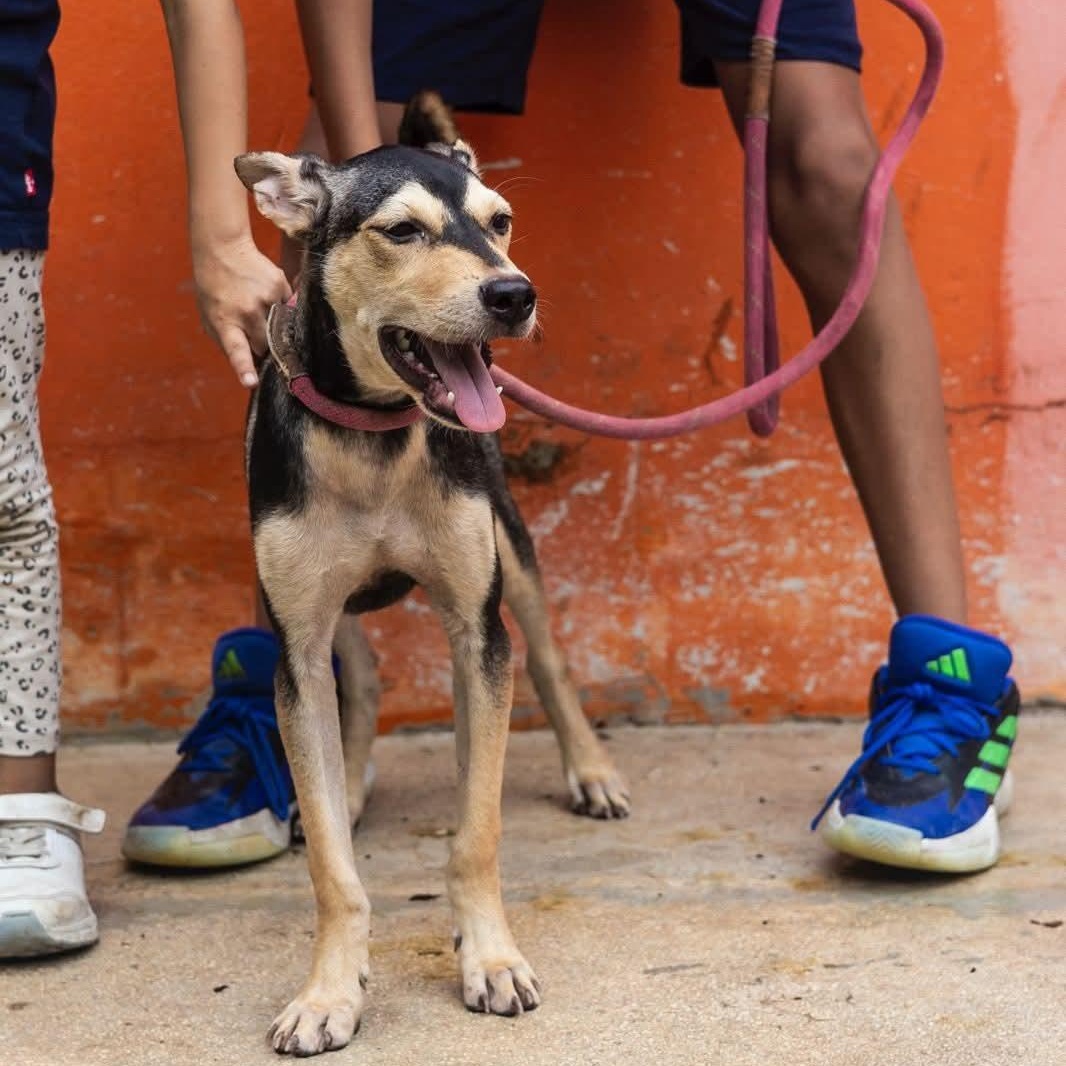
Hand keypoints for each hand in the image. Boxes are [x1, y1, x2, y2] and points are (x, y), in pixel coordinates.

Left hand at [192, 234, 290, 386]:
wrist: (223, 249)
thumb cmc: (214, 290)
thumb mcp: (210, 318)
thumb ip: (227, 343)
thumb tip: (252, 365)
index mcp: (225, 322)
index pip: (237, 349)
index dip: (244, 367)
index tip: (252, 382)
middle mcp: (246, 312)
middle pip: (266, 346)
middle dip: (263, 346)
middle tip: (253, 329)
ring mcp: (266, 298)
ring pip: (281, 328)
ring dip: (273, 325)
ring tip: (257, 306)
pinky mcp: (280, 286)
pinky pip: (288, 309)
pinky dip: (280, 306)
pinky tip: (264, 294)